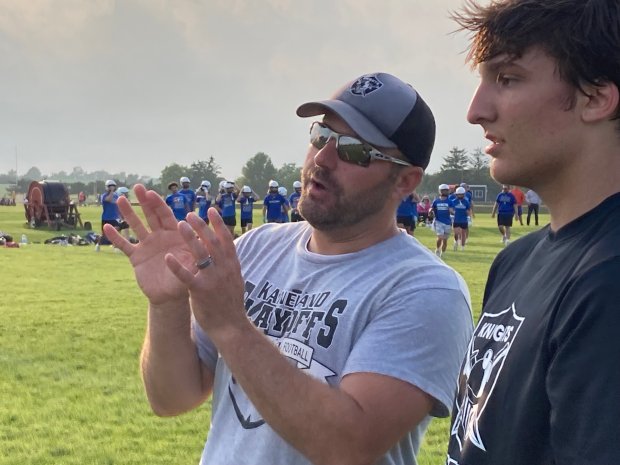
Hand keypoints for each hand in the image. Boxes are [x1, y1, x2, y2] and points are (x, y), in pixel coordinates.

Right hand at [104, 184, 194, 304]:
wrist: (169, 296)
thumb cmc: (185, 279)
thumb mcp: (191, 266)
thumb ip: (193, 254)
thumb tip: (199, 243)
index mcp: (174, 236)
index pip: (166, 216)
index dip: (159, 205)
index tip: (151, 193)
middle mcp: (160, 237)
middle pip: (151, 215)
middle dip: (145, 201)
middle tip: (138, 187)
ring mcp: (147, 245)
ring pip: (136, 226)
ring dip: (128, 213)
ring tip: (120, 199)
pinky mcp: (136, 257)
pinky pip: (124, 245)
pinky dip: (116, 237)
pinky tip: (107, 227)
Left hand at [164, 209, 246, 335]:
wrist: (231, 326)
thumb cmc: (230, 304)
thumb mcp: (235, 280)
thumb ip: (228, 265)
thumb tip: (225, 250)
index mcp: (232, 265)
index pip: (226, 239)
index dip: (218, 224)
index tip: (210, 210)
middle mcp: (224, 268)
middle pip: (212, 241)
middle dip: (201, 226)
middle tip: (190, 214)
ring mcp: (213, 279)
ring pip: (201, 253)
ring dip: (190, 237)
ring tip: (179, 224)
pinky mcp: (201, 291)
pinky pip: (187, 276)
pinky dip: (177, 266)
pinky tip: (167, 257)